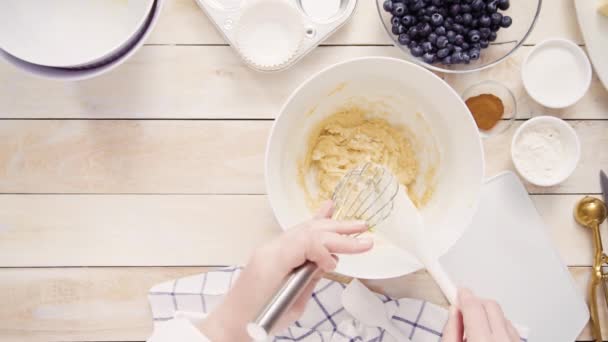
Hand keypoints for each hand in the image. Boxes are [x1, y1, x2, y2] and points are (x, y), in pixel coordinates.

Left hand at [199, 201, 373, 340]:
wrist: (231, 324)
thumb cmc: (257, 322)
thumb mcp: (292, 308)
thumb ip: (310, 281)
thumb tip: (326, 264)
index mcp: (273, 262)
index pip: (308, 241)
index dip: (328, 249)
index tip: (335, 265)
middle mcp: (270, 249)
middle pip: (309, 232)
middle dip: (339, 232)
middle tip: (365, 235)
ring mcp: (270, 248)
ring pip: (304, 229)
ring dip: (331, 227)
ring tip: (356, 225)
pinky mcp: (272, 253)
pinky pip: (296, 233)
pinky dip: (313, 223)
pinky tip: (327, 210)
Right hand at [443, 289, 519, 341]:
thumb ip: (451, 331)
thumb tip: (454, 311)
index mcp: (482, 341)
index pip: (474, 307)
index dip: (464, 296)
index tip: (459, 292)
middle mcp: (503, 340)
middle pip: (491, 306)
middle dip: (477, 303)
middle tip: (465, 310)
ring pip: (503, 315)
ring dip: (489, 315)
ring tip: (477, 328)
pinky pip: (512, 328)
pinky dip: (500, 326)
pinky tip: (490, 335)